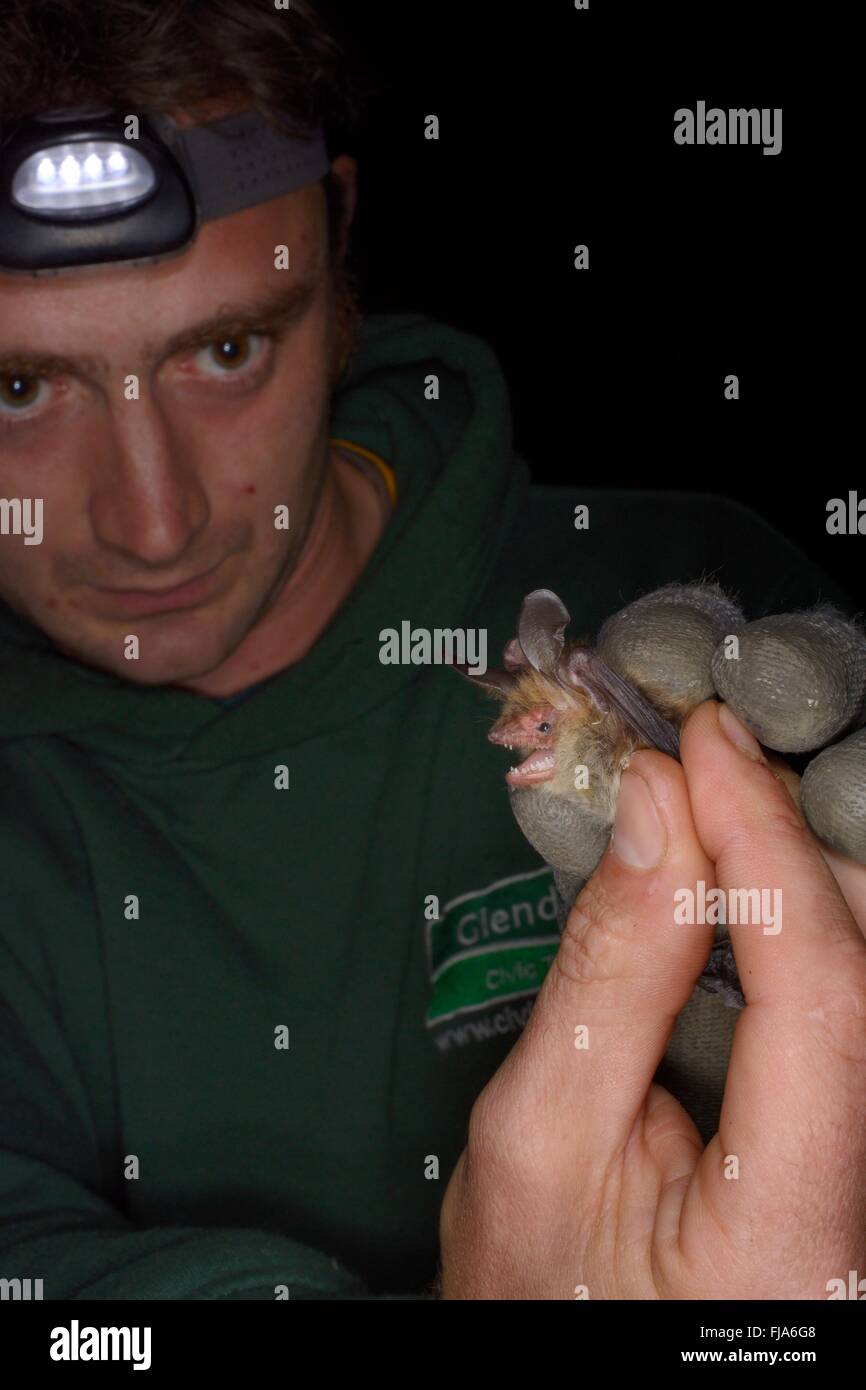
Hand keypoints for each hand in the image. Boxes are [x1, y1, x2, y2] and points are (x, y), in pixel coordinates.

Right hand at [438, 699, 865, 1298]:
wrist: (563, 1350)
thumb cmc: (539, 1289)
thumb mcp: (536, 1136)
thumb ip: (607, 976)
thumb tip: (650, 814)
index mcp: (795, 1230)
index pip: (824, 994)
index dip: (765, 845)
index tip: (705, 748)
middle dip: (786, 847)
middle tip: (696, 768)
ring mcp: (865, 1171)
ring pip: (864, 977)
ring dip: (791, 877)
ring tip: (702, 811)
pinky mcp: (848, 1143)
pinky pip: (841, 1009)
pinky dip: (788, 927)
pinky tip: (728, 885)